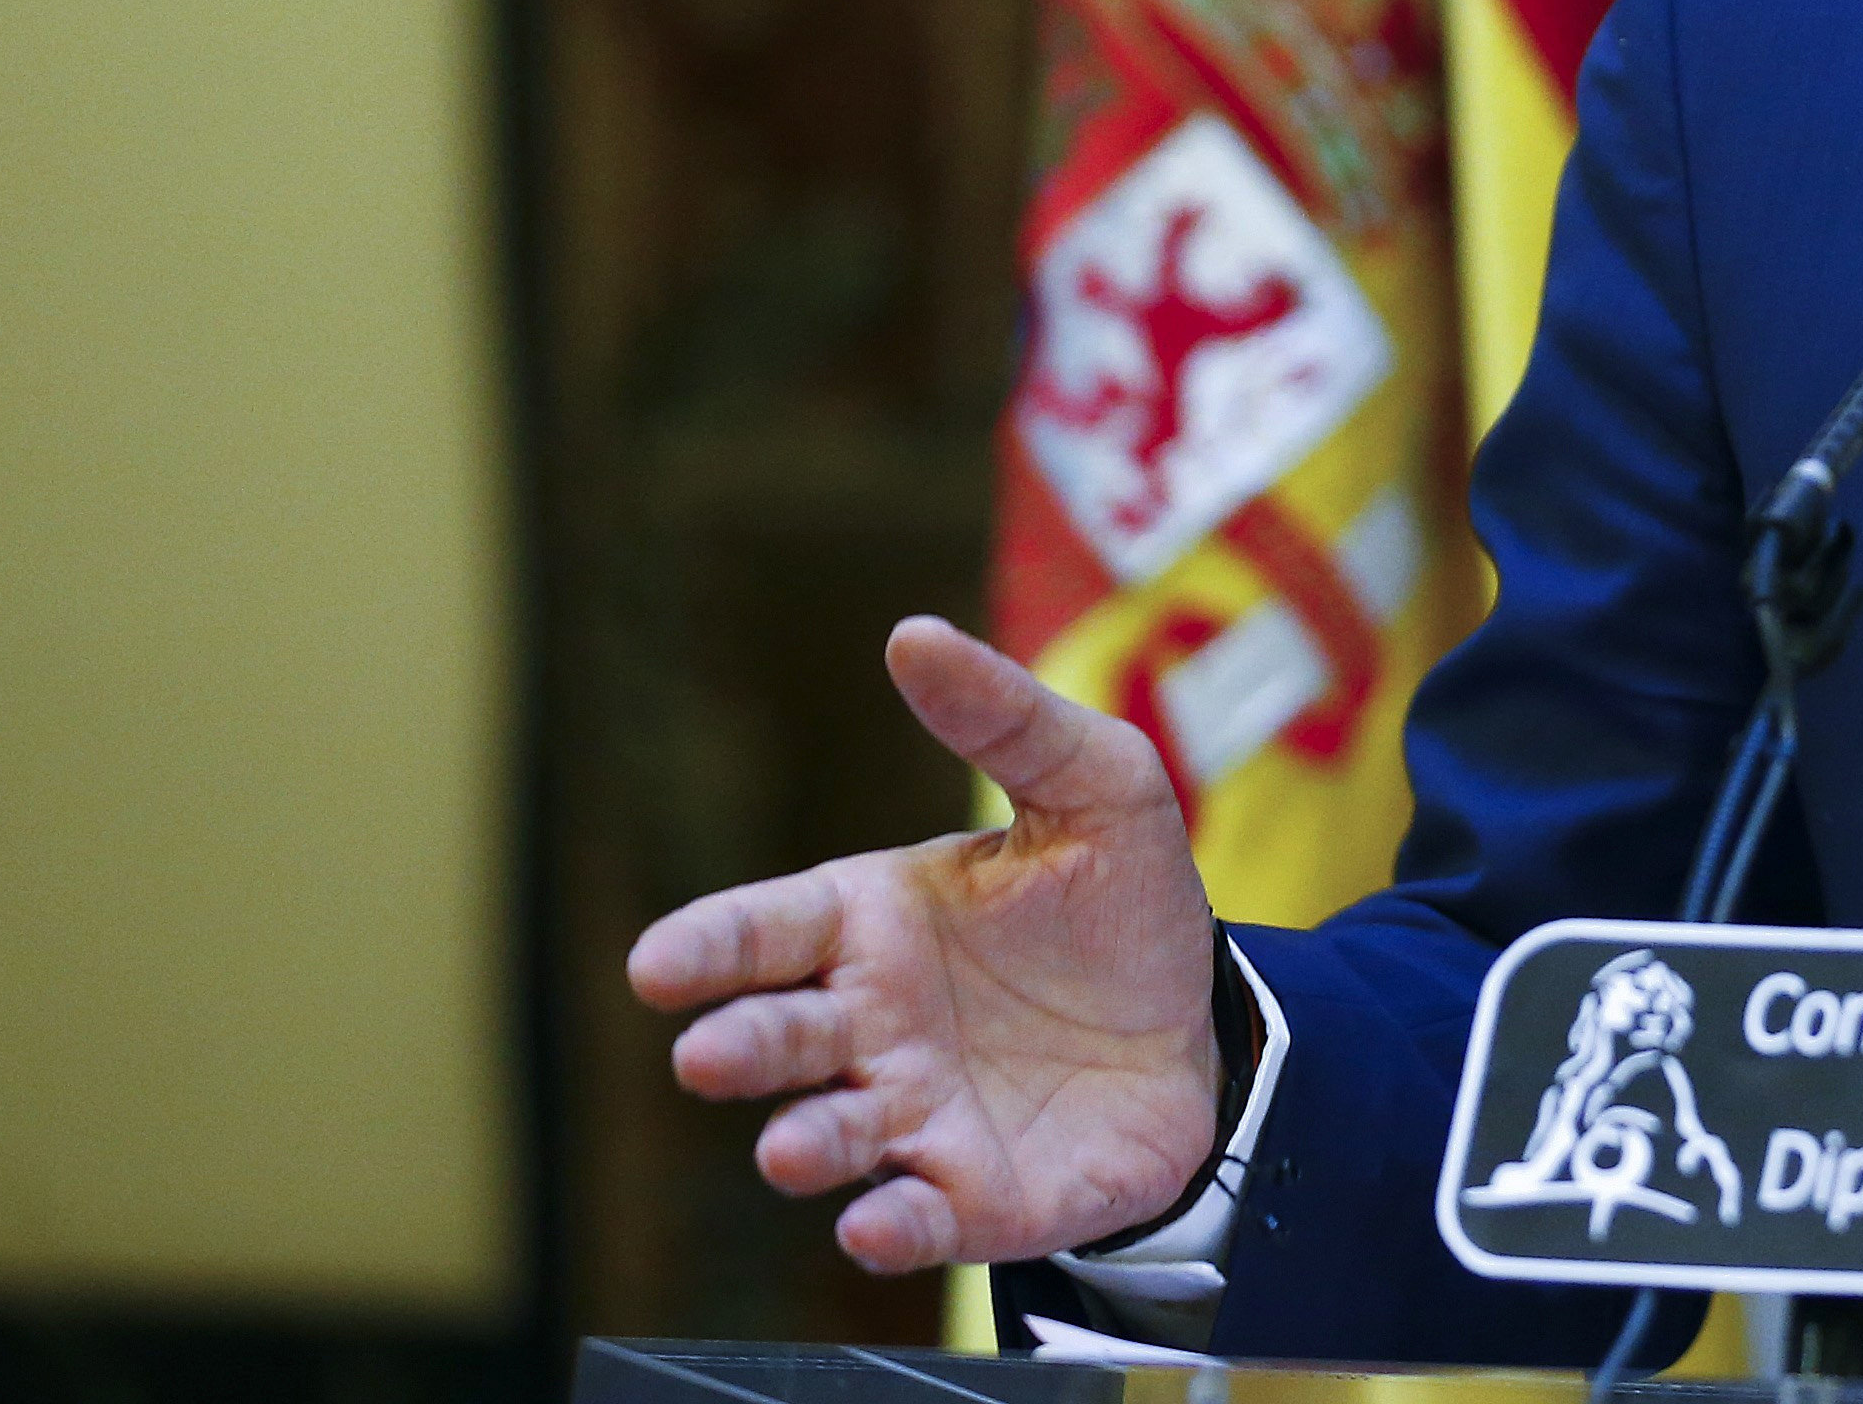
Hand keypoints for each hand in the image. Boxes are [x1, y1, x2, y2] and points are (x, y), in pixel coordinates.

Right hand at [628, 615, 1225, 1272]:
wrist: (1206, 1028)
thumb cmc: (1122, 906)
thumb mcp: (1096, 786)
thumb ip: (1003, 718)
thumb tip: (911, 633)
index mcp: (874, 921)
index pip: (765, 927)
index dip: (709, 945)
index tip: (656, 962)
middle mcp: (870, 1024)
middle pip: (775, 1037)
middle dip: (737, 1046)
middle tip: (709, 1052)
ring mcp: (912, 1115)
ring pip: (827, 1137)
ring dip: (801, 1145)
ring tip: (792, 1147)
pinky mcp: (971, 1195)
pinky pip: (913, 1220)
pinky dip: (889, 1229)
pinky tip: (877, 1224)